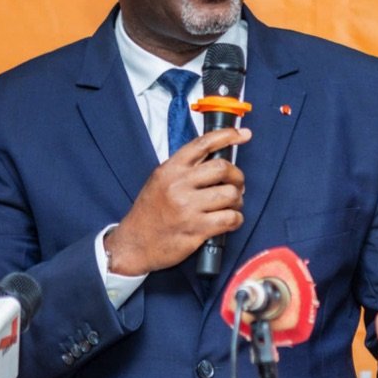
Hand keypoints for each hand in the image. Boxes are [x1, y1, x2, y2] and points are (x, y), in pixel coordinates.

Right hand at [105, 127, 251, 275]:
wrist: (134, 243)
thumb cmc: (149, 212)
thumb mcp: (160, 181)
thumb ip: (184, 168)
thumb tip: (217, 158)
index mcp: (170, 169)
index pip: (203, 144)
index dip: (228, 136)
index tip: (244, 134)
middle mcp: (179, 185)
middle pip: (223, 168)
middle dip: (237, 176)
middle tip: (237, 185)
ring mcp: (188, 208)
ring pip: (230, 194)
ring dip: (238, 200)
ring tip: (231, 205)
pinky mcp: (196, 229)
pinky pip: (230, 218)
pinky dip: (236, 219)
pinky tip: (230, 220)